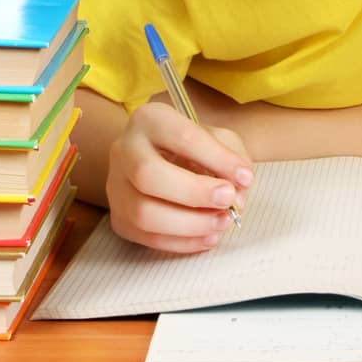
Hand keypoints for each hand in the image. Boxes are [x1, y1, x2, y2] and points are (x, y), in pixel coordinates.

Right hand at [107, 101, 254, 251]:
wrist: (156, 157)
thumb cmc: (190, 146)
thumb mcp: (215, 136)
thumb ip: (232, 157)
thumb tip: (238, 194)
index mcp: (150, 120)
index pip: (182, 137)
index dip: (217, 159)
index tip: (244, 177)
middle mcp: (125, 150)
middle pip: (149, 174)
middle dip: (194, 192)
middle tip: (228, 199)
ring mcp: (116, 186)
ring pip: (144, 213)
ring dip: (190, 224)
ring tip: (222, 222)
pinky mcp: (119, 219)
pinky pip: (148, 238)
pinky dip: (183, 242)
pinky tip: (208, 237)